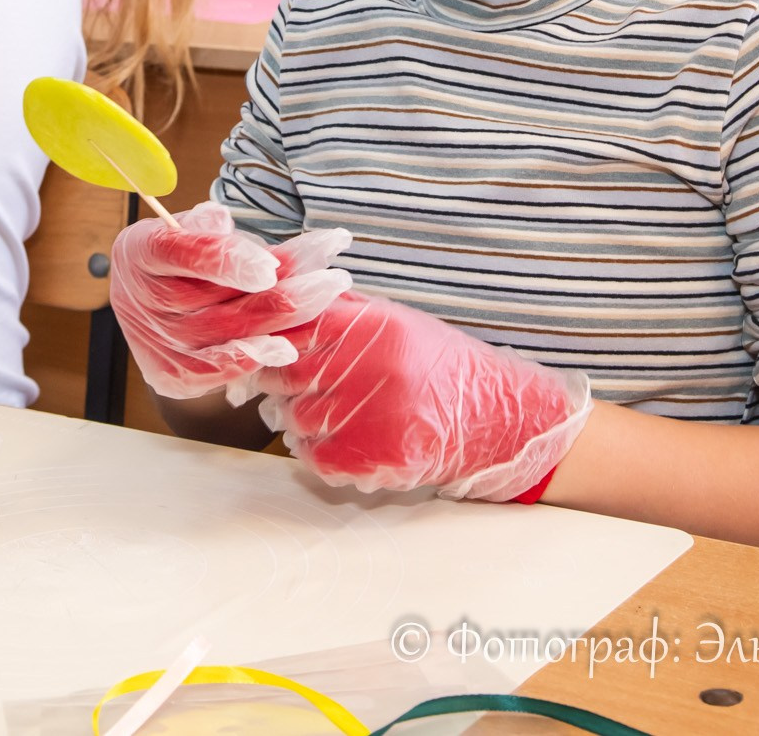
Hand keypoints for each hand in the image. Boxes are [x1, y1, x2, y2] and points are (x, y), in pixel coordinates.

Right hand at [108, 202, 351, 400]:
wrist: (145, 308)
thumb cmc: (178, 259)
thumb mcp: (184, 227)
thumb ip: (204, 225)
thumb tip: (220, 220)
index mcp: (142, 250)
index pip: (184, 253)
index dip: (229, 261)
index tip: (272, 266)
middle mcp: (143, 299)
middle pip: (218, 300)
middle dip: (283, 290)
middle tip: (334, 278)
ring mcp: (156, 342)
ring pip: (228, 333)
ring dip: (285, 319)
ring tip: (327, 297)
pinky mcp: (171, 375)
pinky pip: (218, 371)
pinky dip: (253, 358)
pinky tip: (288, 347)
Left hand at [256, 292, 591, 501]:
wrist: (492, 417)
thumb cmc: (436, 364)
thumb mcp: (393, 320)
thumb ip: (339, 309)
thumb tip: (281, 296)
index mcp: (374, 330)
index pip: (294, 328)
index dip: (272, 340)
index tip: (266, 347)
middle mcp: (373, 371)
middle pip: (285, 375)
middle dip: (279, 380)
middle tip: (287, 382)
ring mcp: (373, 419)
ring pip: (295, 419)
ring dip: (298, 417)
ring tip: (324, 410)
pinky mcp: (375, 461)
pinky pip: (313, 457)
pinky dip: (314, 451)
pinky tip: (336, 439)